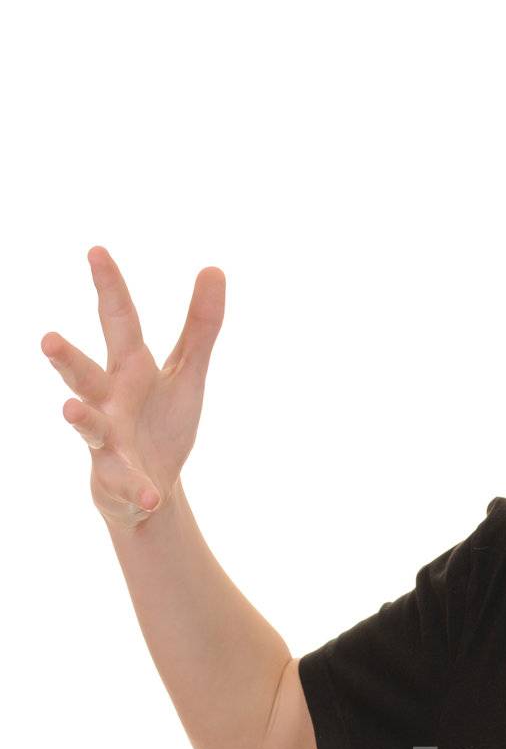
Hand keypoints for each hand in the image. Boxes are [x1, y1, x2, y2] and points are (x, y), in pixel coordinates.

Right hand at [42, 247, 224, 529]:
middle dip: (66, 359)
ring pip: (88, 428)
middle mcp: (108, 401)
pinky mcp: (116, 481)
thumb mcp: (187, 374)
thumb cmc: (161, 422)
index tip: (97, 251)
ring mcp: (107, 442)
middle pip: (84, 375)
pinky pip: (126, 486)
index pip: (119, 322)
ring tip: (71, 411)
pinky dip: (137, 490)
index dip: (110, 288)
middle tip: (48, 340)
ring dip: (81, 419)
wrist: (149, 490)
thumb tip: (215, 268)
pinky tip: (151, 497)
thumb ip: (200, 327)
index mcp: (129, 369)